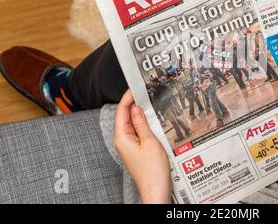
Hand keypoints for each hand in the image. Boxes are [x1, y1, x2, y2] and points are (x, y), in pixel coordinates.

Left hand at [114, 89, 171, 203]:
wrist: (156, 190)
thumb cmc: (152, 171)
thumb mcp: (150, 141)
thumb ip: (142, 123)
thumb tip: (136, 109)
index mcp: (122, 137)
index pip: (122, 111)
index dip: (128, 97)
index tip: (135, 87)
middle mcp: (122, 141)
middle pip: (125, 117)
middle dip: (134, 104)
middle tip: (145, 92)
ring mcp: (129, 146)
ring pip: (132, 124)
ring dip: (140, 115)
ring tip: (149, 104)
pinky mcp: (136, 151)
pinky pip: (138, 133)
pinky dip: (143, 125)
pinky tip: (152, 121)